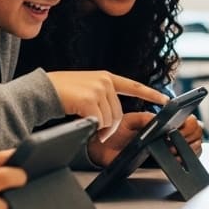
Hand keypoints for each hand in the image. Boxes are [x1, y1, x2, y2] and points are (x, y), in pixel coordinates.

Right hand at [45, 70, 167, 140]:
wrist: (42, 90)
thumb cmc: (62, 91)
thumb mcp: (87, 87)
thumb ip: (103, 94)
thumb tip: (113, 116)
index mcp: (106, 77)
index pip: (134, 86)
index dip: (151, 94)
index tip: (165, 100)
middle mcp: (104, 81)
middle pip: (119, 113)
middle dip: (110, 126)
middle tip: (99, 131)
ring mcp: (97, 90)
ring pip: (110, 120)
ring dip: (100, 128)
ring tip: (86, 122)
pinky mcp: (89, 100)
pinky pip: (99, 122)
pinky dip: (92, 128)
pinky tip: (83, 121)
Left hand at [87, 112, 205, 166]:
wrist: (105, 149)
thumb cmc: (116, 133)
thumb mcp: (130, 120)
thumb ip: (146, 118)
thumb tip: (161, 120)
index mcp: (164, 120)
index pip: (188, 117)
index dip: (188, 123)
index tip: (180, 127)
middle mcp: (170, 132)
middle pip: (196, 130)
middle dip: (191, 134)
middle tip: (178, 138)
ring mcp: (172, 146)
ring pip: (196, 144)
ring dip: (189, 145)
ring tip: (173, 147)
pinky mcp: (169, 159)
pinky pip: (188, 158)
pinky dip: (187, 157)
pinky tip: (175, 156)